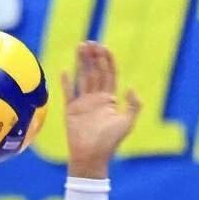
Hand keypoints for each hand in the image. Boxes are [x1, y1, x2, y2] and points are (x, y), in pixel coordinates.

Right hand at [63, 41, 140, 178]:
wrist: (91, 157)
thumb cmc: (110, 142)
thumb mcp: (127, 123)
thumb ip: (134, 105)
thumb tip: (130, 88)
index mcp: (110, 99)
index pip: (109, 74)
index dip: (107, 60)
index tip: (104, 47)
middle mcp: (96, 98)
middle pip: (95, 72)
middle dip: (93, 56)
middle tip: (90, 42)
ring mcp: (83, 103)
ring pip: (82, 77)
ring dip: (81, 62)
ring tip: (79, 46)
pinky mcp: (70, 110)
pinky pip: (68, 92)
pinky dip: (66, 81)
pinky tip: (65, 69)